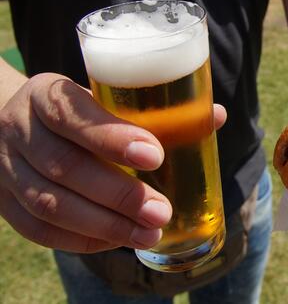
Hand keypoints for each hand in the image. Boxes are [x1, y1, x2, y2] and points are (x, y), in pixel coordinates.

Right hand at [0, 73, 226, 252]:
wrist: (14, 121)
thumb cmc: (78, 109)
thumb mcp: (103, 94)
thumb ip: (154, 107)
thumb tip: (215, 115)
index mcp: (47, 95)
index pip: (73, 115)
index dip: (112, 138)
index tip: (156, 155)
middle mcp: (20, 130)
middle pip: (65, 167)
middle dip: (118, 194)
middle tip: (161, 211)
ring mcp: (7, 169)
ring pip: (50, 203)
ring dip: (104, 224)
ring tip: (149, 233)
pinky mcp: (4, 202)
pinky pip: (38, 228)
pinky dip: (80, 239)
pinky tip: (116, 242)